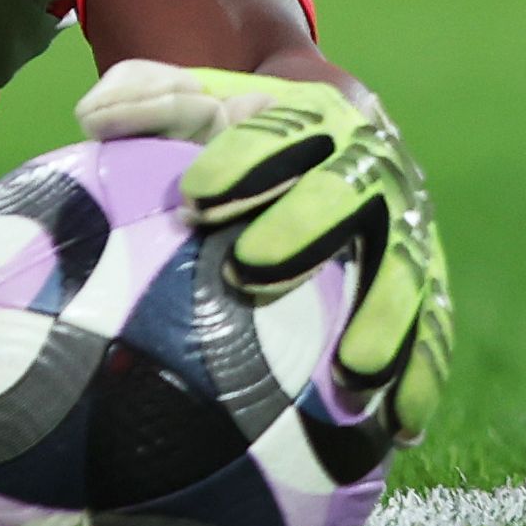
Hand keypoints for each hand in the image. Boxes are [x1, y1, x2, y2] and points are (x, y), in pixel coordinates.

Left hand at [76, 57, 453, 443]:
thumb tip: (92, 116)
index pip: (282, 133)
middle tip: (249, 268)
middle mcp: (373, 168)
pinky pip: (433, 328)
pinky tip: (401, 428)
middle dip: (304, 227)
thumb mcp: (201, 97)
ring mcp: (407, 227)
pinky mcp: (426, 280)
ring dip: (384, 317)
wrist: (339, 128)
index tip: (193, 196)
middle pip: (348, 194)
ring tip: (353, 371)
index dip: (242, 161)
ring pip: (405, 268)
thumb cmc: (243, 124)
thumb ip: (150, 99)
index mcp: (318, 117)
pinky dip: (422, 374)